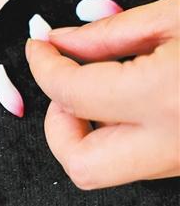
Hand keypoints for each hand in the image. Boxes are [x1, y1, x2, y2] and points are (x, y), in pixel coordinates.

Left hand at [25, 0, 179, 189]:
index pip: (73, 93)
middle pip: (81, 166)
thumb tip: (58, 42)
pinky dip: (119, 135)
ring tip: (109, 86)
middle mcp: (175, 146)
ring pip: (107, 171)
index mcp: (168, 96)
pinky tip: (135, 99)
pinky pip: (137, 162)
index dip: (44, 67)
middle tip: (68, 85)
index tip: (39, 47)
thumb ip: (109, 34)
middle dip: (58, 128)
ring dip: (88, 133)